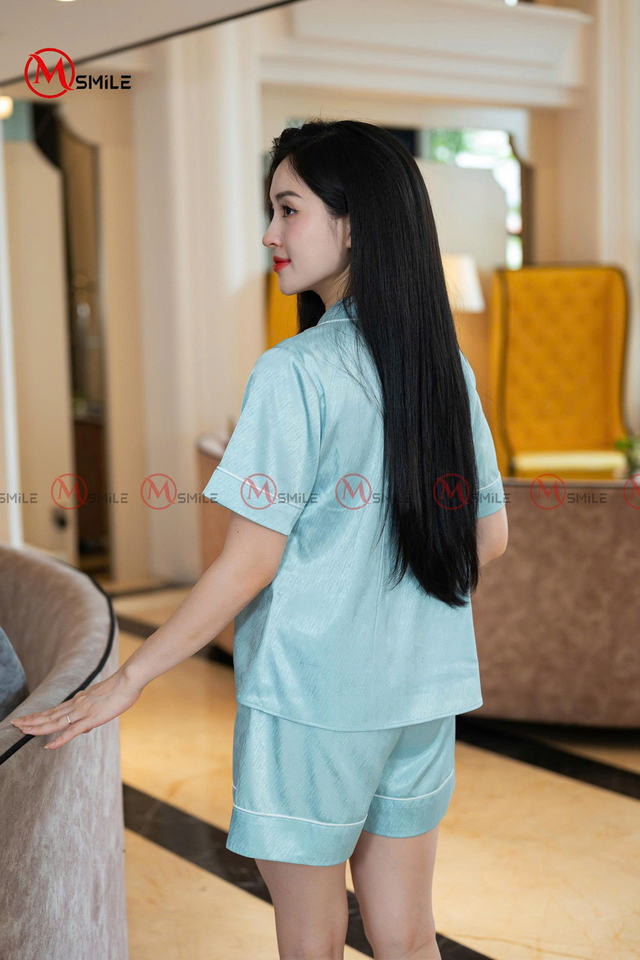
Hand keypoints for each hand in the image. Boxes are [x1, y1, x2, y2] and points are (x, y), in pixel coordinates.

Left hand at [9, 669, 143, 749]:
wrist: (129, 680)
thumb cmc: (121, 688)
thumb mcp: (102, 700)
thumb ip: (91, 712)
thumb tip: (84, 727)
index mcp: (79, 700)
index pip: (53, 710)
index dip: (38, 715)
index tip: (25, 719)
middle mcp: (76, 704)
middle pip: (49, 715)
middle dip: (31, 720)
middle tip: (14, 723)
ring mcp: (82, 711)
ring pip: (55, 722)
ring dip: (38, 727)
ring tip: (22, 730)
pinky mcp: (91, 718)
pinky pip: (71, 731)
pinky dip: (59, 739)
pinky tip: (49, 746)